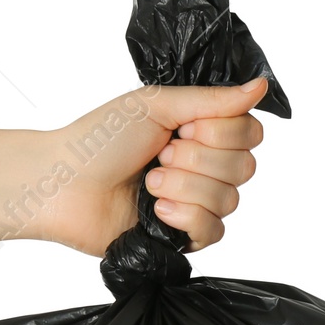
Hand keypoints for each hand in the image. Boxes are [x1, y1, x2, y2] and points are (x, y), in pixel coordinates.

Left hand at [32, 77, 269, 256]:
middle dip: (199, 159)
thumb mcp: (156, 105)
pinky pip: (213, 231)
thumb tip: (260, 87)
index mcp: (199, 131)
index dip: (223, 132)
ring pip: (230, 200)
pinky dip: (184, 217)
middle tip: (160, 156)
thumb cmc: (98, 141)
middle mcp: (202, 167)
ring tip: (149, 184)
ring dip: (185, 188)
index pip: (250, 133)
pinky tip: (155, 211)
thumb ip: (212, 100)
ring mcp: (194, 204)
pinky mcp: (182, 237)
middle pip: (244, 167)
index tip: (183, 128)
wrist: (64, 186)